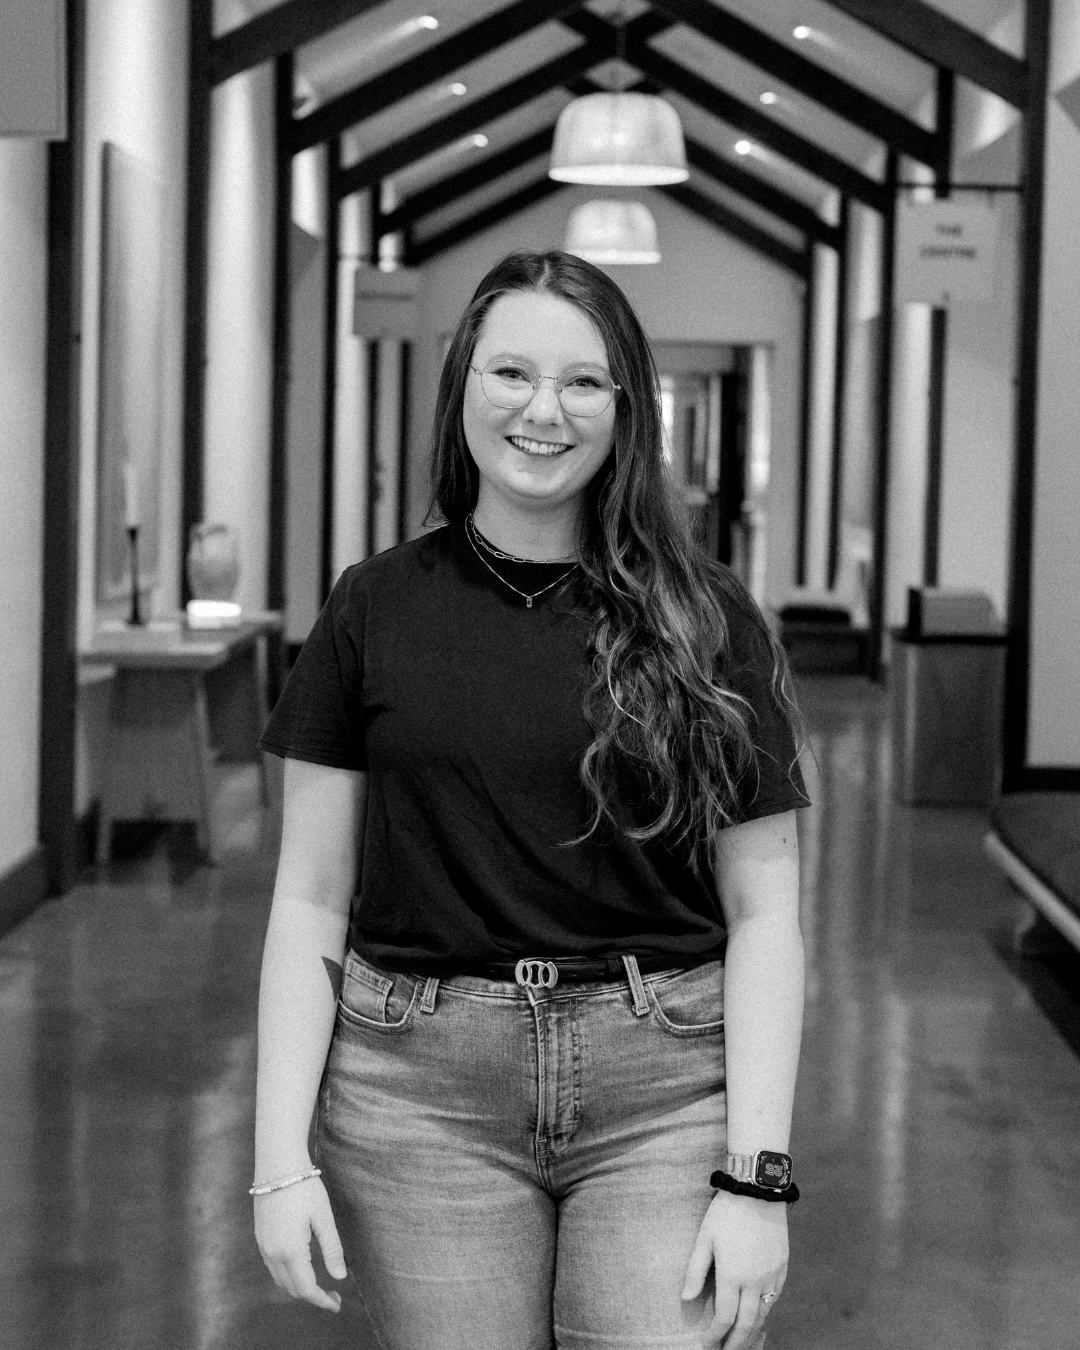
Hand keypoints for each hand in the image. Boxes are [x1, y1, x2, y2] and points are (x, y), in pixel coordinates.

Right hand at [254, 1176, 347, 1311]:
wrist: (278, 1164)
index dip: (322, 1300)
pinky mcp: (260, 1236)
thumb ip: (332, 1249)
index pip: (306, 1288)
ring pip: (281, 1279)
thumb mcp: (323, 1217)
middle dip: (313, 1296)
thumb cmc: (304, 1187)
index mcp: (291, 1250)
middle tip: (333, 1295)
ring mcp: (263, 1245)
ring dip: (299, 1287)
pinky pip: (273, 1266)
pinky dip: (288, 1274)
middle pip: (292, 1288)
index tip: (337, 1304)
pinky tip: (301, 1266)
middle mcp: (273, 1253)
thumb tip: (339, 1277)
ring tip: (319, 1284)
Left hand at [681, 1191, 787, 1348]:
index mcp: (733, 1275)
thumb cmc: (726, 1212)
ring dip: (751, 1331)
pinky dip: (764, 1312)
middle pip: (746, 1325)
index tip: (706, 1343)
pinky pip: (774, 1298)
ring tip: (740, 1340)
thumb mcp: (704, 1238)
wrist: (758, 1190)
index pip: (724, 1318)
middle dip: (735, 1344)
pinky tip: (756, 1315)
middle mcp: (755, 1281)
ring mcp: (771, 1276)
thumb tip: (686, 1298)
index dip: (715, 1335)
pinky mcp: (782, 1268)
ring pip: (763, 1314)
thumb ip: (695, 1271)